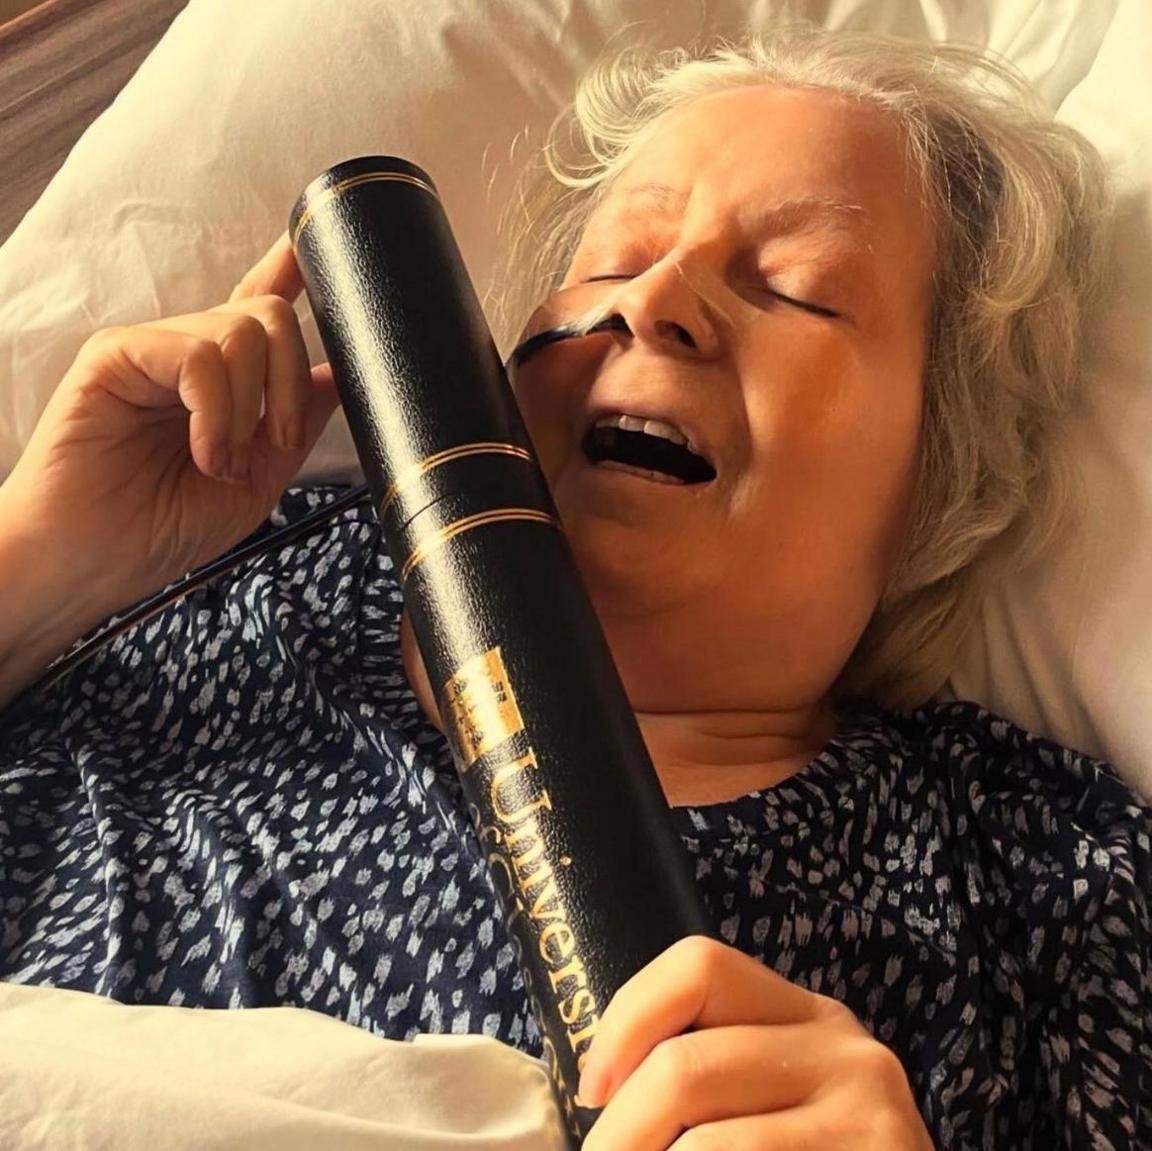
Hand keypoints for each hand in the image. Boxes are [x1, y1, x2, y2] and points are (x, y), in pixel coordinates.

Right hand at [0, 230, 341, 614]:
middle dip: (291, 382)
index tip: (313, 249)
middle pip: (269, 316)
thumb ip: (295, 425)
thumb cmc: (161, 528)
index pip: (259, 304)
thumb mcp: (256, 480)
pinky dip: (216, 412)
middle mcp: (190, 355)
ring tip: (223, 461)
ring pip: (241, 332)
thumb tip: (338, 377)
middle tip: (278, 442)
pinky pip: (198, 356)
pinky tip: (203, 453)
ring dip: (250, 411)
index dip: (292, 271)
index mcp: (223, 381)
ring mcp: (153, 350)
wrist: (93, 564)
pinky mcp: (117, 355)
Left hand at [578, 935, 933, 1149]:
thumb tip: (594, 1095)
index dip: (628, 1017)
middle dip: (618, 1134)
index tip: (592, 1090)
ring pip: (706, 1144)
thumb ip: (707, 1084)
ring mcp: (868, 1113)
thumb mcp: (769, 1106)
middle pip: (686, 1066)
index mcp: (804, 1015)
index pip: (699, 966)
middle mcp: (842, 1047)